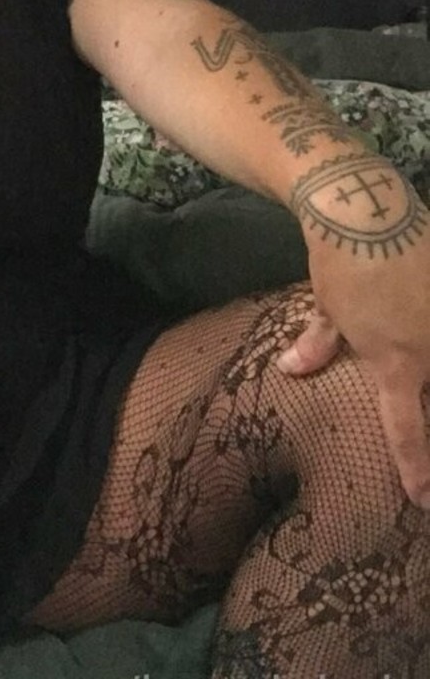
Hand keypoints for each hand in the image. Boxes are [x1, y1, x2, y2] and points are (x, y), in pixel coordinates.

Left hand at [278, 245, 429, 510]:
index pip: (408, 430)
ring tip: (420, 357)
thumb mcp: (327, 308)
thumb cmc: (340, 264)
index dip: (417, 469)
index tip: (422, 499)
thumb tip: (291, 370)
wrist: (367, 209)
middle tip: (424, 452)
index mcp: (397, 364)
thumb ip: (318, 345)